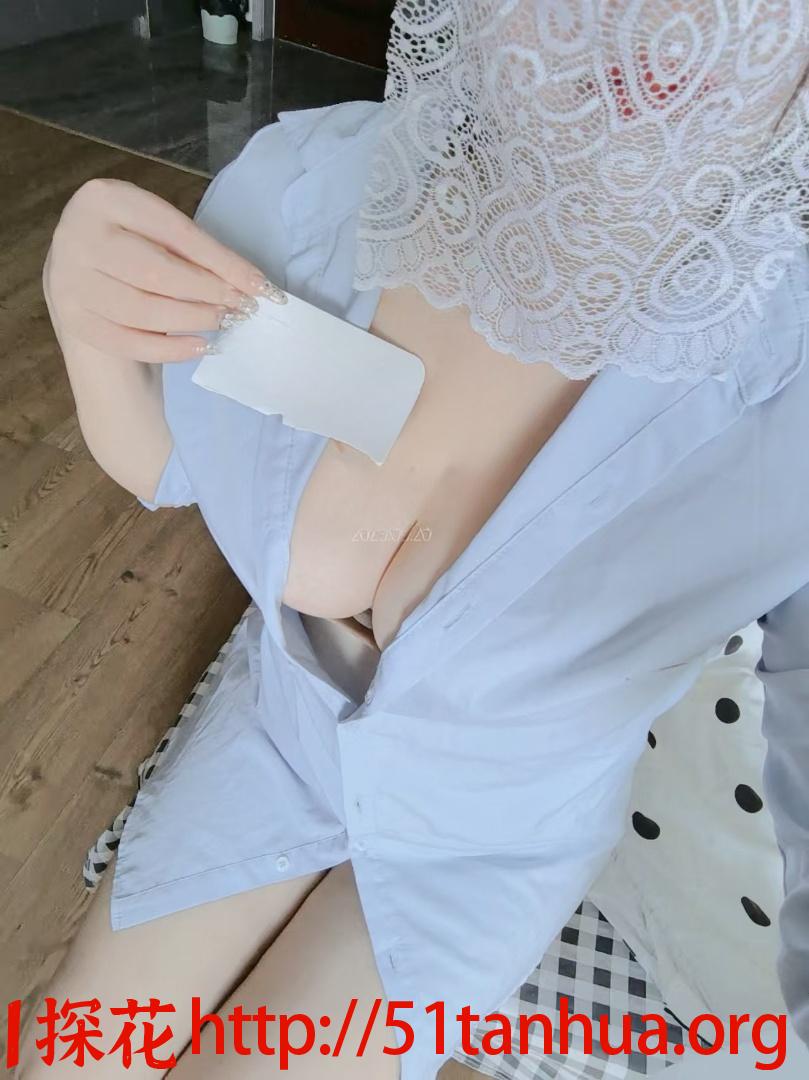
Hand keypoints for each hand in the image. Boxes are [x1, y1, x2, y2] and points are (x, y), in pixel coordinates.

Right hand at [43, 176, 275, 363]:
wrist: (82, 277)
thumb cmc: (131, 249)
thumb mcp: (157, 233)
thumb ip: (195, 252)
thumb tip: (251, 284)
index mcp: (104, 198)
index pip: (174, 233)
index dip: (221, 262)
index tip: (258, 286)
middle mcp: (77, 236)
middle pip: (156, 273)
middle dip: (207, 293)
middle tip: (242, 308)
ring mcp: (69, 281)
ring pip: (142, 310)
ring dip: (192, 320)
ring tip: (223, 322)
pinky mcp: (72, 320)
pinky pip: (128, 342)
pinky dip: (170, 349)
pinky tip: (200, 346)